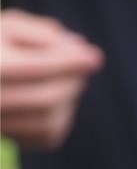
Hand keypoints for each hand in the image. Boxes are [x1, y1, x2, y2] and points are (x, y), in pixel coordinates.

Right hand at [0, 9, 103, 149]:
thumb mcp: (12, 28)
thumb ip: (45, 34)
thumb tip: (82, 48)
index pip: (36, 69)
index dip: (69, 63)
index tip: (94, 57)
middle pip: (47, 98)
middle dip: (71, 81)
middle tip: (78, 65)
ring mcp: (1, 126)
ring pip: (51, 119)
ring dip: (68, 97)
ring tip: (62, 78)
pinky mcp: (15, 140)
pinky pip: (52, 131)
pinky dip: (61, 112)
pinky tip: (52, 95)